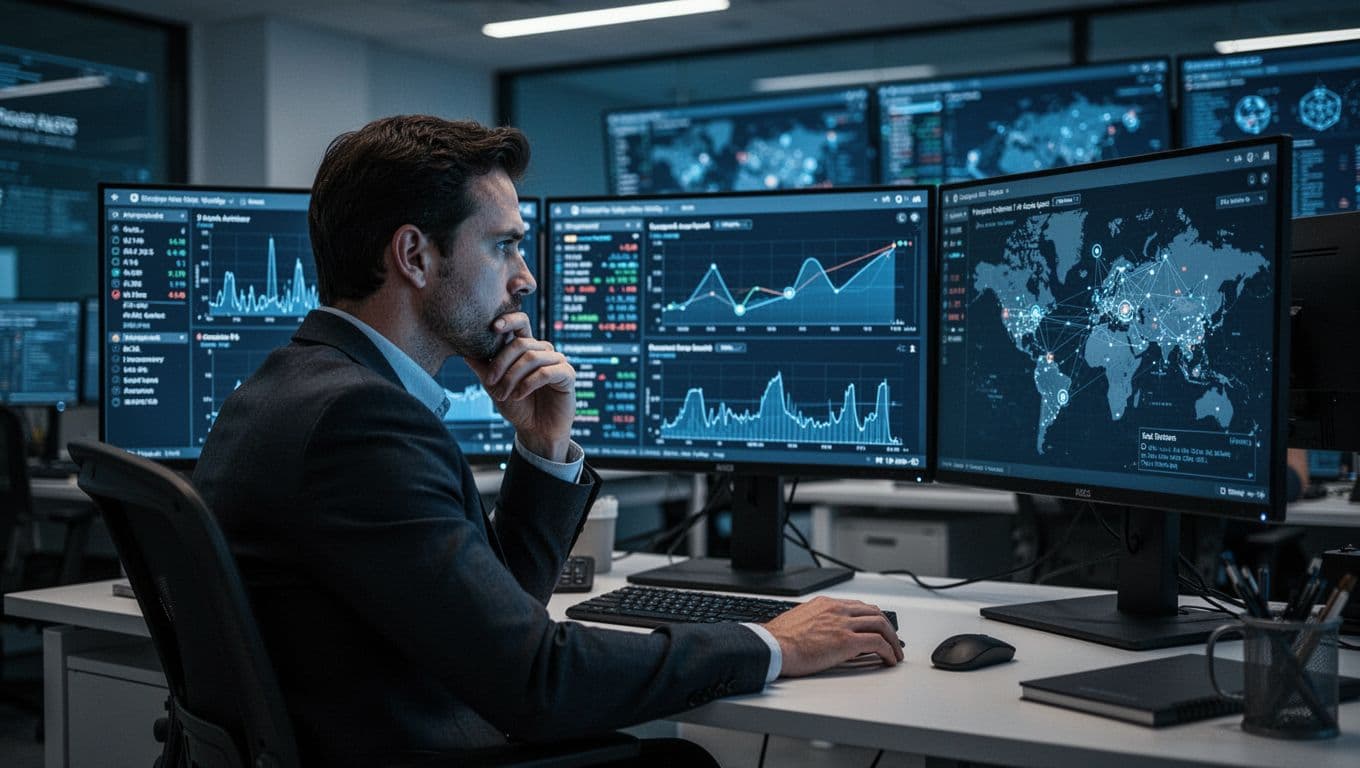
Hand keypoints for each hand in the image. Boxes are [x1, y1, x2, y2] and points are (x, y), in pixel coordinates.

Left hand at [464, 312, 575, 461]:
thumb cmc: (517, 407)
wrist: (535, 431)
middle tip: (491, 382)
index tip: (493, 327)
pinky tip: (519, 395)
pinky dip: (528, 383)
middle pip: (521, 342)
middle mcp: (542, 351)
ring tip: (504, 394)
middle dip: (502, 363)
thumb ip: (483, 369)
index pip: (521, 323)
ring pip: (532, 357)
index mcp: (526, 348)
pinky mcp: (567, 375)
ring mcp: (557, 361)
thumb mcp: (494, 387)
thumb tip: (465, 353)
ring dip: (512, 377)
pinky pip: (546, 372)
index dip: (509, 319)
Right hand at [762, 596, 901, 676]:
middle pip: (874, 612)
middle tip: (892, 640)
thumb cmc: (779, 639)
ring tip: (896, 652)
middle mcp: (837, 609)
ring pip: (881, 624)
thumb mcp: (800, 620)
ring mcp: (843, 624)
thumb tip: (820, 632)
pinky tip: (890, 659)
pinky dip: (888, 651)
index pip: (858, 606)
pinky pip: (877, 643)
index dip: (872, 617)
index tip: (877, 627)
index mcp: (825, 603)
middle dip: (887, 627)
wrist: (773, 646)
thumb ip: (815, 621)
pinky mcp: (847, 641)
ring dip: (893, 639)